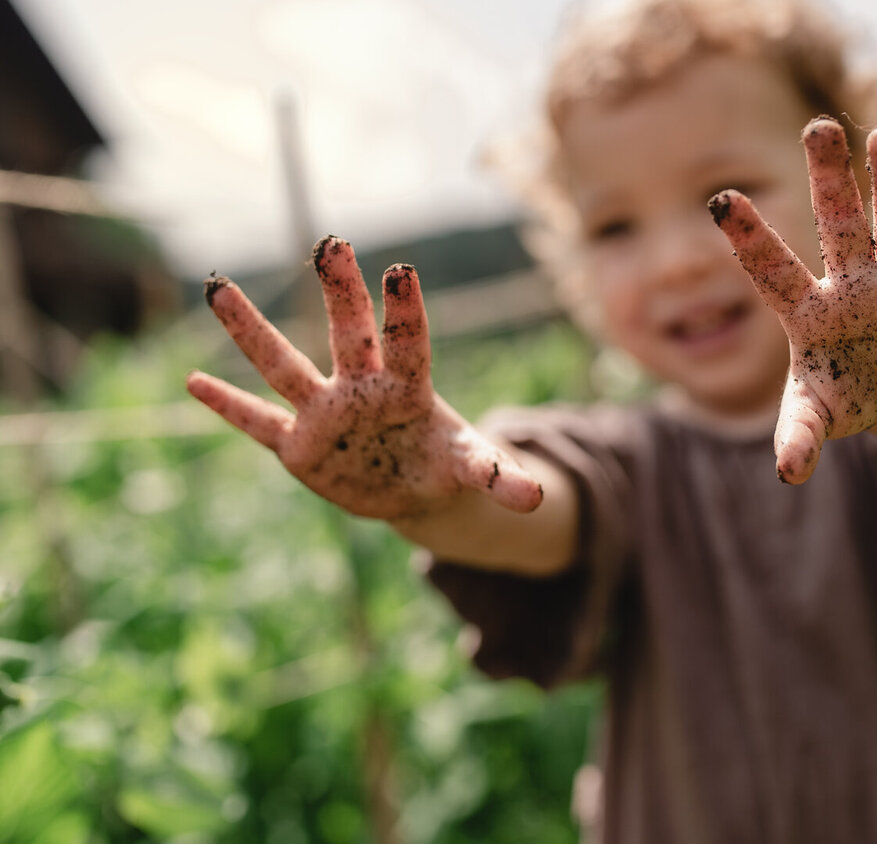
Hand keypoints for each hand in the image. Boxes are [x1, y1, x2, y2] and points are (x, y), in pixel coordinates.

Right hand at [187, 236, 542, 517]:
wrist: (411, 487)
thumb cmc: (444, 462)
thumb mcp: (473, 469)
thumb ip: (498, 477)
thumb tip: (538, 498)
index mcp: (408, 388)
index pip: (409, 343)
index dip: (405, 311)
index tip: (401, 270)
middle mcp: (361, 388)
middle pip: (349, 333)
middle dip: (340, 291)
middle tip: (330, 242)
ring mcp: (325, 414)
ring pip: (284, 366)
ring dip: (251, 329)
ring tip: (218, 285)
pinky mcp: (300, 446)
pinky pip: (258, 423)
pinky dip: (229, 407)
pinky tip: (192, 381)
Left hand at [710, 118, 876, 483]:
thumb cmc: (846, 400)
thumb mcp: (820, 419)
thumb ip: (799, 437)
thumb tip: (787, 472)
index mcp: (809, 313)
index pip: (773, 270)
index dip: (750, 237)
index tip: (721, 198)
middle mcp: (852, 287)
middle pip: (838, 225)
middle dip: (829, 180)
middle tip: (816, 128)